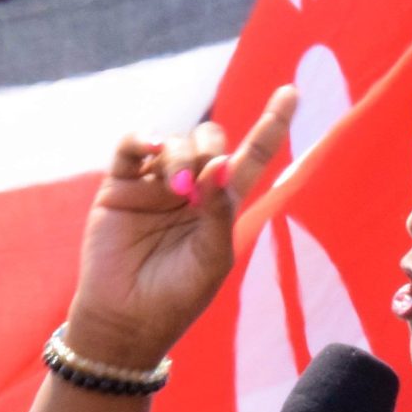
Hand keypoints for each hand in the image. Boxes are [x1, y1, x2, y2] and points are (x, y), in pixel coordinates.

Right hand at [65, 85, 299, 367]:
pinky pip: (131, 146)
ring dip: (178, 155)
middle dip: (208, 148)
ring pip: (173, 141)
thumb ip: (220, 212)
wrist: (125, 319)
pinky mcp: (119, 185)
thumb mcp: (211, 258)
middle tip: (193, 187)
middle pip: (210, 139)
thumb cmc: (177, 296)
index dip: (272, 124)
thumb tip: (218, 163)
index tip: (292, 92)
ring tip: (174, 187)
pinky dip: (140, 139)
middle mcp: (191, 187)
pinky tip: (148, 147)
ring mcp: (154, 183)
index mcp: (222, 204)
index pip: (253, 156)